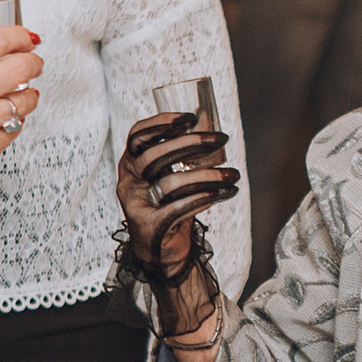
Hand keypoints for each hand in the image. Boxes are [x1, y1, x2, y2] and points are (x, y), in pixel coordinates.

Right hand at [0, 25, 43, 184]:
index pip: (1, 40)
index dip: (21, 36)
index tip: (27, 38)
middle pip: (23, 67)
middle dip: (34, 62)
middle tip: (34, 62)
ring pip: (26, 99)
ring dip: (28, 93)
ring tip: (23, 92)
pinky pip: (16, 127)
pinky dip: (13, 119)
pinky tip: (6, 116)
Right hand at [113, 111, 242, 271]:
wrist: (161, 250)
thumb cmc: (169, 204)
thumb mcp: (173, 172)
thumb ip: (184, 148)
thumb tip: (207, 112)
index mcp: (131, 163)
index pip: (138, 135)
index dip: (161, 123)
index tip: (190, 118)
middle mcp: (128, 181)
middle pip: (154, 156)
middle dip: (190, 143)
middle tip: (221, 139)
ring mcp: (136, 204)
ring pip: (170, 183)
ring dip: (207, 177)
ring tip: (232, 175)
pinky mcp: (149, 226)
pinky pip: (178, 209)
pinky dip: (203, 199)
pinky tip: (223, 194)